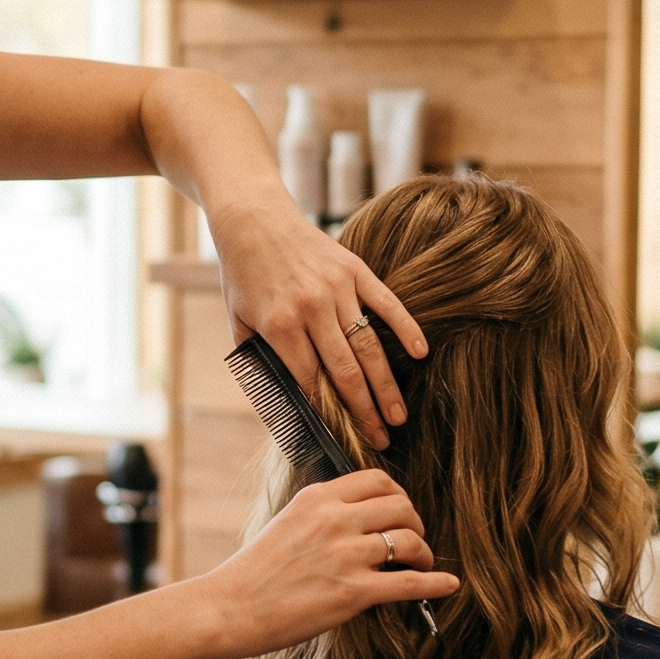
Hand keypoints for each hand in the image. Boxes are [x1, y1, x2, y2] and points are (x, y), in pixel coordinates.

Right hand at [198, 470, 457, 658]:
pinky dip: (436, 583)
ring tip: (421, 565)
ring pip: (410, 541)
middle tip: (415, 541)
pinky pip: (410, 583)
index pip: (378, 480)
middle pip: (401, 506)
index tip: (401, 512)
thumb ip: (324, 512)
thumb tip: (362, 514)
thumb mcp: (288, 522)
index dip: (399, 496)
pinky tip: (449, 585)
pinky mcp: (354, 592)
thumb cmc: (256, 572)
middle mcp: (335, 519)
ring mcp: (346, 555)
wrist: (230, 608)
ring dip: (424, 554)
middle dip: (416, 523)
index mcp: (318, 498)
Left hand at [208, 199, 428, 448]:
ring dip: (386, 385)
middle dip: (364, 412)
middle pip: (346, 372)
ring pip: (369, 346)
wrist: (253, 219)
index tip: (343, 438)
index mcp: (280, 324)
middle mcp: (312, 307)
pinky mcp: (355, 269)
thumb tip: (285, 404)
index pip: (310, 381)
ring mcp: (337, 288)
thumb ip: (261, 361)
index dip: (328, 413)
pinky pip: (387, 304)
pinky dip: (406, 328)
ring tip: (398, 415)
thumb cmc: (244, 276)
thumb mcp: (239, 322)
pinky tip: (420, 354)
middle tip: (380, 439)